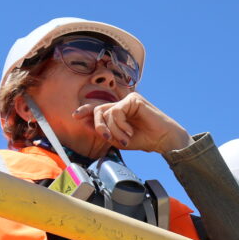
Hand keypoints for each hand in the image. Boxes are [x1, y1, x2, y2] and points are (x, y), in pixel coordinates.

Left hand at [74, 93, 193, 153]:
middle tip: (107, 138)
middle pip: (98, 110)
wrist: (162, 140)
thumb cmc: (145, 140)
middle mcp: (122, 104)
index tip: (75, 116)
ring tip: (125, 138)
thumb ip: (104, 132)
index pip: (98, 108)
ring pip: (106, 112)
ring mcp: (127, 100)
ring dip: (113, 130)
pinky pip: (116, 111)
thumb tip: (85, 124)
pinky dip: (120, 125)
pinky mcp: (133, 99)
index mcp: (118, 112)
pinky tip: (130, 131)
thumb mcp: (119, 139)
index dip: (85, 110)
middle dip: (99, 126)